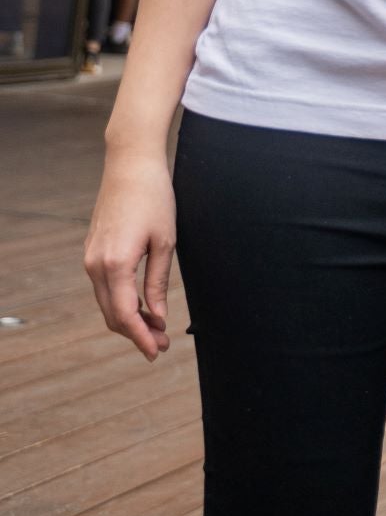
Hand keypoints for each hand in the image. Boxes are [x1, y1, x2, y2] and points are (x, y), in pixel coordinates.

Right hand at [85, 148, 176, 358]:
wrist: (131, 164)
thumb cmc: (154, 197)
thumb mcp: (165, 241)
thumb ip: (158, 282)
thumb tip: (157, 317)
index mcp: (115, 263)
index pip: (125, 314)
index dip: (141, 337)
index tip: (158, 351)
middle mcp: (96, 265)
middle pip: (112, 314)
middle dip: (136, 333)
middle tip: (161, 345)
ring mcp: (90, 258)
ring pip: (106, 303)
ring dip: (129, 319)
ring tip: (155, 328)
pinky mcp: (92, 251)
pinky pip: (104, 287)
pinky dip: (121, 301)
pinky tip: (141, 305)